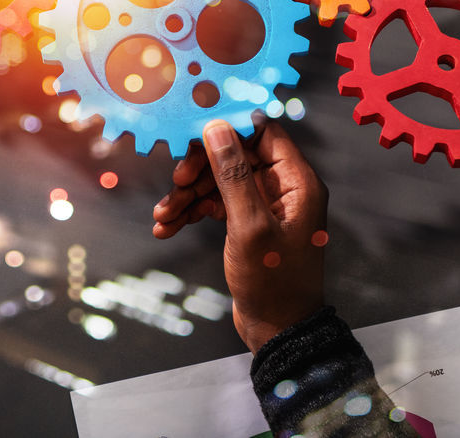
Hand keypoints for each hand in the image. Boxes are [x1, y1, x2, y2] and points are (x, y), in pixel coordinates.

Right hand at [152, 121, 327, 352]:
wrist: (278, 330)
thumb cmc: (274, 282)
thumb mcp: (250, 226)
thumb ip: (233, 175)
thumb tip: (217, 128)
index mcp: (297, 181)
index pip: (263, 133)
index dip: (229, 129)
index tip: (194, 131)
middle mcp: (283, 188)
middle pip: (235, 156)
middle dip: (201, 168)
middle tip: (176, 182)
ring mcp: (265, 206)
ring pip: (220, 181)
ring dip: (189, 194)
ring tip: (162, 215)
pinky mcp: (248, 224)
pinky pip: (216, 204)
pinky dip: (192, 212)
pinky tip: (168, 226)